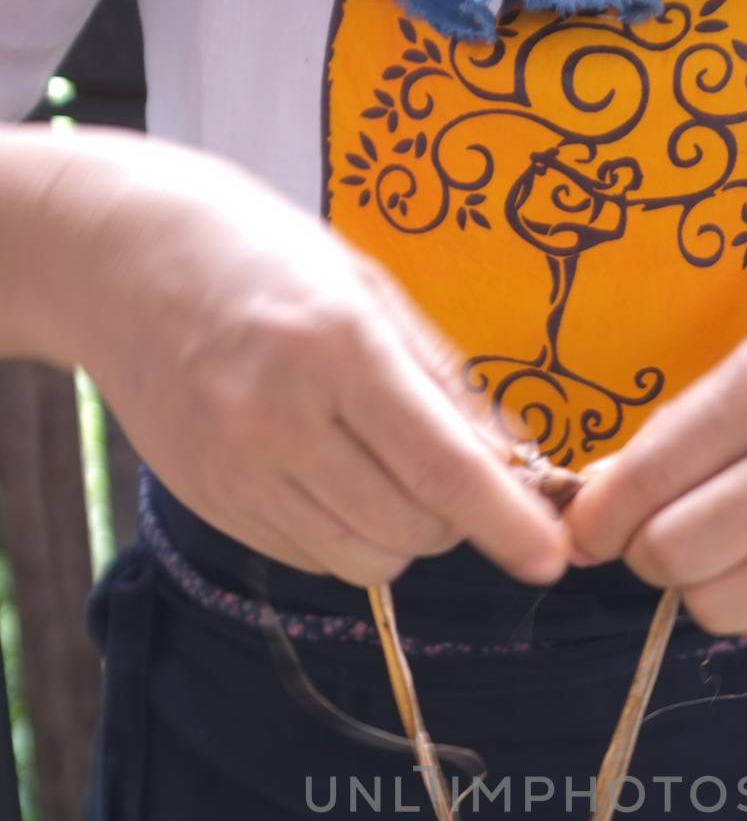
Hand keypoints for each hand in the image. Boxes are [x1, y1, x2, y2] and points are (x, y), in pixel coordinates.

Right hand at [10, 128, 564, 585]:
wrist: (122, 260)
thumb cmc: (263, 260)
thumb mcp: (369, 290)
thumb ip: (447, 383)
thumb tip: (517, 463)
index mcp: (338, 348)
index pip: (442, 468)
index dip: (506, 522)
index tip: (550, 558)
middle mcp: (282, 418)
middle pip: (411, 528)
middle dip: (453, 520)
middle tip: (444, 471)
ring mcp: (240, 470)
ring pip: (364, 559)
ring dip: (400, 535)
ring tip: (380, 470)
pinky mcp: (214, 503)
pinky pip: (313, 557)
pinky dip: (342, 536)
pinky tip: (325, 475)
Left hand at [567, 282, 746, 642]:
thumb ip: (686, 426)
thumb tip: (598, 497)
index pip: (653, 476)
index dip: (598, 519)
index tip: (586, 531)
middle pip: (677, 555)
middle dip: (646, 555)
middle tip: (658, 535)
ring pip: (721, 608)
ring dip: (697, 590)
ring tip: (720, 548)